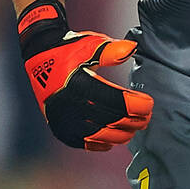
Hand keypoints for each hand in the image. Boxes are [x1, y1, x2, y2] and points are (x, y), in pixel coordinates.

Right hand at [17, 0, 152, 150]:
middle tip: (146, 118)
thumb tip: (132, 48)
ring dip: (121, 135)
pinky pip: (83, 143)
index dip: (137, 106)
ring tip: (133, 129)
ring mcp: (62, 119)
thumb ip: (111, 50)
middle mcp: (69, 104)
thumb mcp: (89, 44)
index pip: (116, 102)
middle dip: (134, 121)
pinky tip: (112, 141)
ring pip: (100, 136)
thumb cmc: (68, 49)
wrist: (40, 57)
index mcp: (79, 84)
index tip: (149, 104)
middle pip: (112, 121)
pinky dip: (100, 144)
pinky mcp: (58, 127)